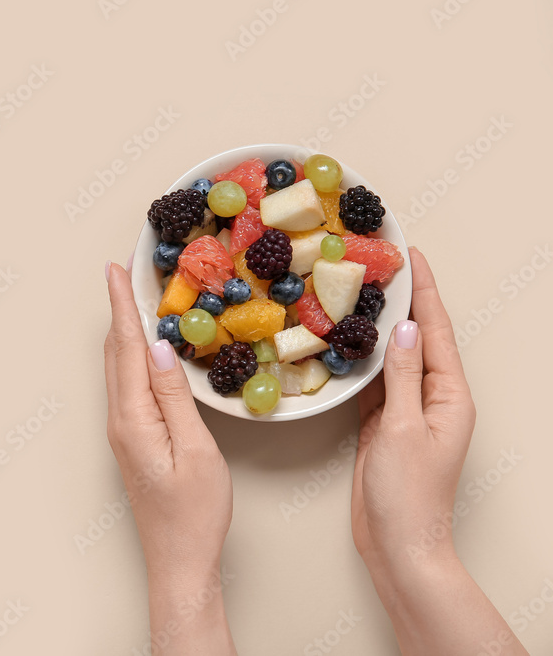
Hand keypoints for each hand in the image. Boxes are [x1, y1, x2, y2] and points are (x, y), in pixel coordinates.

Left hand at [104, 262, 235, 655]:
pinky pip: (126, 385)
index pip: (127, 348)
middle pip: (115, 353)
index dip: (122, 305)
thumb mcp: (196, 451)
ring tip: (131, 298)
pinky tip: (144, 349)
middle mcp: (119, 421)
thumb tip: (162, 348)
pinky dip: (132, 355)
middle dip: (118, 309)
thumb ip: (175, 397)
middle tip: (124, 272)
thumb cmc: (194, 514)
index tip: (116, 269)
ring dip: (124, 330)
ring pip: (118, 368)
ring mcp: (122, 431)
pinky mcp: (131, 440)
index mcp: (133, 419)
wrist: (178, 561)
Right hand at [351, 248, 527, 654]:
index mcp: (450, 396)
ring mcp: (407, 411)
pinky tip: (347, 340)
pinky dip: (361, 358)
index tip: (411, 253)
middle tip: (381, 262)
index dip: (425, 290)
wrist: (398, 544)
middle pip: (418, 337)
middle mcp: (433, 398)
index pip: (437, 330)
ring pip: (393, 357)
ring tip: (361, 290)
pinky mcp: (383, 425)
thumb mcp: (404, 428)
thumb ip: (404, 376)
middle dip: (403, 299)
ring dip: (380, 326)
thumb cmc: (409, 494)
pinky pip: (374, 381)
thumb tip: (406, 328)